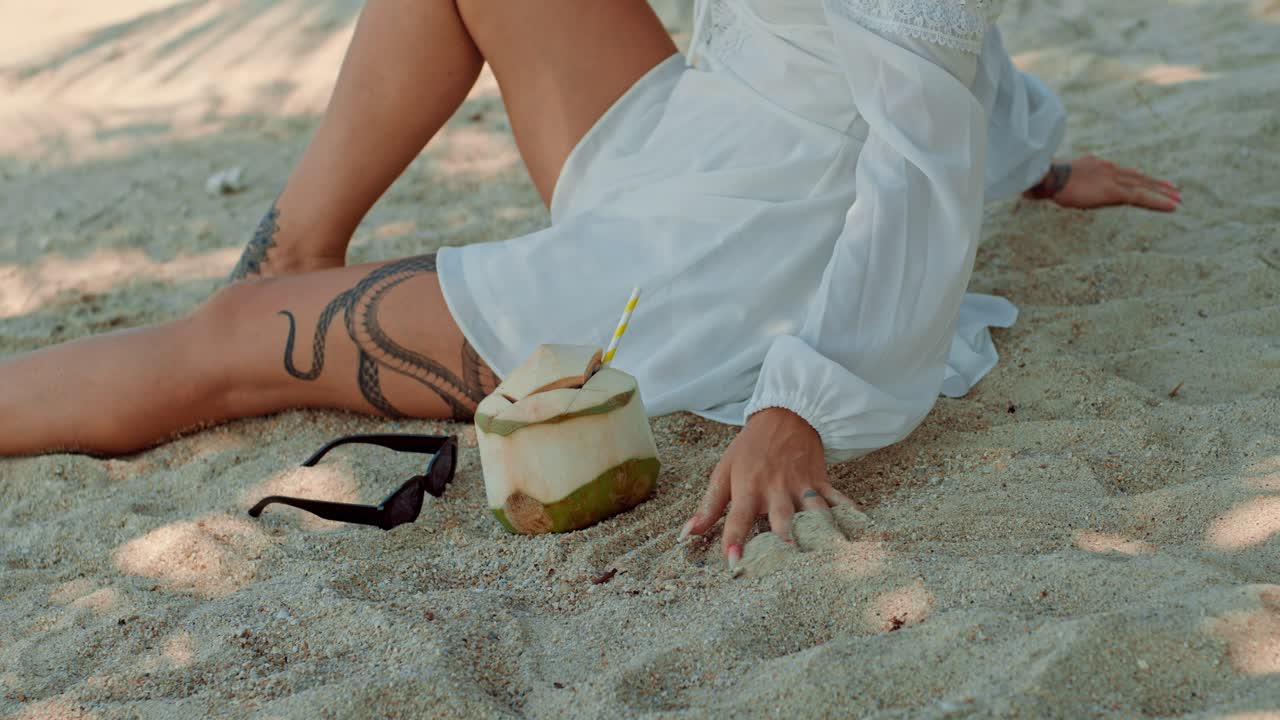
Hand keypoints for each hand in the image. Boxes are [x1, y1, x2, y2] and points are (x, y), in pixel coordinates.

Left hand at [679, 407, 853, 570]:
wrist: (784, 415)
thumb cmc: (749, 449)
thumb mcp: (724, 471)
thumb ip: (709, 505)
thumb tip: (686, 535)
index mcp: (749, 487)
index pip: (738, 519)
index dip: (735, 541)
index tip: (734, 565)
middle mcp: (776, 489)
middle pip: (782, 521)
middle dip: (785, 545)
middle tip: (788, 570)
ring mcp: (802, 485)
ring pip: (814, 514)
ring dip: (820, 536)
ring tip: (828, 560)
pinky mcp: (822, 481)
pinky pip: (839, 501)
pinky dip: (850, 516)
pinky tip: (861, 534)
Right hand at [1027, 155, 1180, 211]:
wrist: (1046, 176)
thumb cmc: (1044, 179)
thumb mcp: (1056, 180)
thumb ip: (1060, 184)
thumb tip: (1040, 191)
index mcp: (1096, 165)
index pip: (1121, 172)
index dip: (1136, 176)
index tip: (1146, 178)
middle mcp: (1109, 169)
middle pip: (1137, 177)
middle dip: (1156, 183)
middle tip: (1173, 188)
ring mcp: (1113, 179)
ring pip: (1144, 186)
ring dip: (1162, 193)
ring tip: (1178, 199)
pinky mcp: (1114, 192)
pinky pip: (1141, 197)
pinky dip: (1158, 202)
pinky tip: (1172, 207)